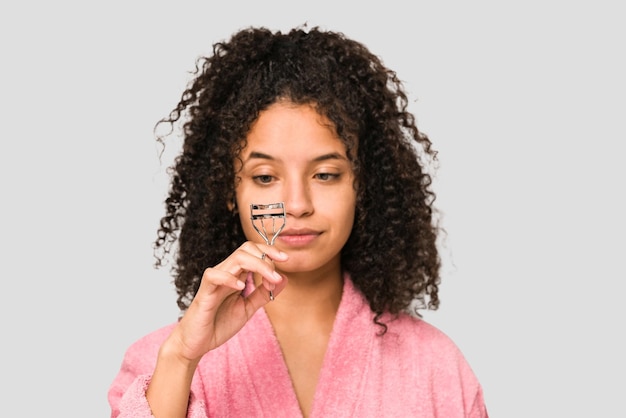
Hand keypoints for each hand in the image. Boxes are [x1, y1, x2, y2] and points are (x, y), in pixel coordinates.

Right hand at [163, 242, 287, 363]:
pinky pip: (214, 276)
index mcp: (236, 275)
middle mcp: (226, 273)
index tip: (286, 259)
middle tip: (279, 272)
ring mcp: (215, 280)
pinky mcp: (204, 292)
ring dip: (258, 266)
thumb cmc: (218, 324)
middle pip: (246, 249)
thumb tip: (284, 279)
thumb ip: (263, 294)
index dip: (269, 251)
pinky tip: (242, 287)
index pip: (253, 251)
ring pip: (236, 258)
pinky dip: (230, 278)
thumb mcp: (247, 308)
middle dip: (266, 255)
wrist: (197, 344)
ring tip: (270, 281)